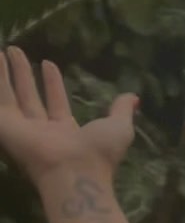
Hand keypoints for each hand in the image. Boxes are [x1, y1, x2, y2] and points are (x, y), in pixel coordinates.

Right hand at [0, 47, 138, 189]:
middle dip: (24, 75)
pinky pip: (0, 100)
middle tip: (16, 51)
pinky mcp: (7, 128)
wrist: (74, 172)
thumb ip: (121, 111)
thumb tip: (133, 97)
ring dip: (6, 74)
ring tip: (1, 50)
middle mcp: (42, 132)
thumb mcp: (118, 128)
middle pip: (30, 98)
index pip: (57, 103)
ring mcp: (23, 131)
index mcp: (67, 132)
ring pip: (11, 97)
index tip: (48, 64)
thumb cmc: (97, 153)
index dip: (53, 84)